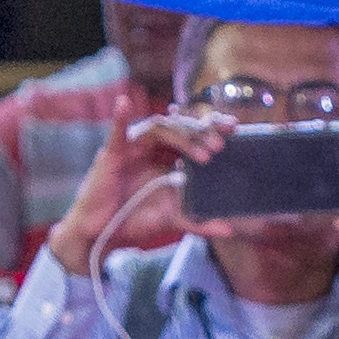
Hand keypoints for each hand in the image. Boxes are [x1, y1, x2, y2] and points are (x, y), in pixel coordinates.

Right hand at [43, 98, 223, 274]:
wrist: (103, 233)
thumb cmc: (134, 219)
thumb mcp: (172, 219)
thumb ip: (199, 222)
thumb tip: (229, 228)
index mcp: (168, 156)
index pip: (193, 133)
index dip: (212, 127)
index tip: (235, 129)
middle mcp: (152, 147)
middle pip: (180, 126)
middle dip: (202, 132)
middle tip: (222, 145)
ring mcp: (133, 147)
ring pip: (159, 128)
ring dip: (182, 135)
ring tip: (203, 154)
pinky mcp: (112, 154)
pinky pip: (117, 132)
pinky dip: (119, 117)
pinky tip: (123, 104)